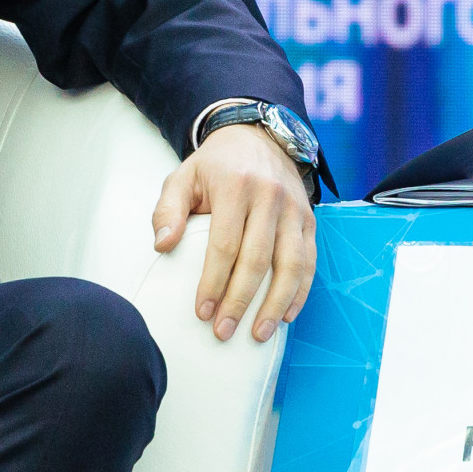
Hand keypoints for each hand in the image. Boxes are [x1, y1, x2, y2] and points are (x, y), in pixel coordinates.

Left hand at [151, 123, 315, 342]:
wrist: (257, 137)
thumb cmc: (214, 166)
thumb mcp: (182, 177)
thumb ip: (168, 210)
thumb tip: (162, 245)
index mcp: (235, 187)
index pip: (225, 244)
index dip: (213, 281)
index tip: (201, 311)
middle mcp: (269, 198)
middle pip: (257, 260)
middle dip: (240, 301)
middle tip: (223, 331)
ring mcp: (294, 210)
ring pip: (290, 265)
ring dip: (274, 304)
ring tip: (258, 334)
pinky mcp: (309, 220)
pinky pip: (309, 261)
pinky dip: (300, 292)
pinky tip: (285, 315)